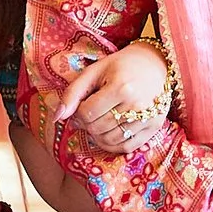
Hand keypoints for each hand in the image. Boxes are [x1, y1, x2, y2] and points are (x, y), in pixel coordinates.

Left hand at [50, 41, 172, 154]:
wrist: (155, 63)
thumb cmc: (121, 66)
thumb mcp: (94, 71)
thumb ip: (73, 93)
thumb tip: (57, 118)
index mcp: (121, 87)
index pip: (87, 114)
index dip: (77, 114)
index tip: (80, 107)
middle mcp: (137, 106)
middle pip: (98, 129)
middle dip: (87, 125)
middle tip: (88, 115)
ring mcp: (148, 119)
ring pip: (110, 141)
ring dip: (97, 136)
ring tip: (98, 122)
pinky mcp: (154, 128)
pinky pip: (126, 147)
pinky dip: (112, 145)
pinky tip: (109, 133)